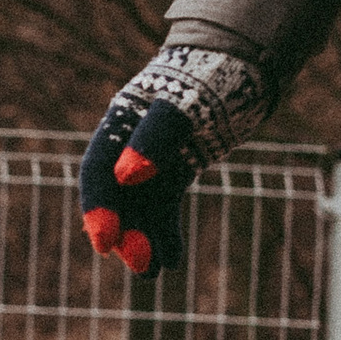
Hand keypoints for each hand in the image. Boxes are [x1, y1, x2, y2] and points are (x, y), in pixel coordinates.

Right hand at [79, 45, 272, 276]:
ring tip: (154, 273)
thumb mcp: (183, 105)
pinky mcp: (176, 168)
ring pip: (139, 209)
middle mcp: (129, 145)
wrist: (242, 66)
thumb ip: (155, 137)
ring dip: (143, 240)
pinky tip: (172, 259)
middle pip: (117, 198)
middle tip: (142, 265)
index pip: (98, 171)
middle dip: (126, 233)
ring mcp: (152, 159)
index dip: (98, 208)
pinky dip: (165, 232)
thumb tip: (128, 177)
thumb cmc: (210, 79)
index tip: (105, 242)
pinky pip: (163, 207)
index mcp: (120, 124)